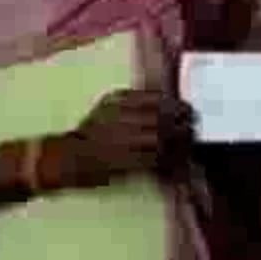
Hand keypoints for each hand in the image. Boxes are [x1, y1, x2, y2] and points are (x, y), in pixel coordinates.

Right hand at [46, 89, 196, 189]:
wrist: (66, 157)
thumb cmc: (91, 132)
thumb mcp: (109, 108)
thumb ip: (135, 103)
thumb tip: (169, 104)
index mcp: (117, 100)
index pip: (156, 98)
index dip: (177, 105)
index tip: (188, 110)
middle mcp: (120, 117)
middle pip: (162, 117)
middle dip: (182, 124)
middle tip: (193, 128)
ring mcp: (121, 139)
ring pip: (161, 138)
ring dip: (179, 142)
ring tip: (188, 143)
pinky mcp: (123, 161)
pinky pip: (153, 159)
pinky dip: (168, 160)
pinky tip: (176, 160)